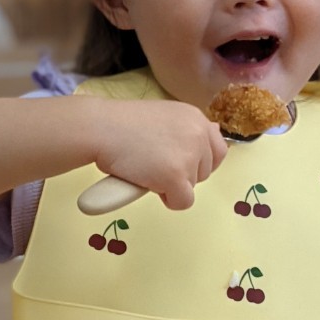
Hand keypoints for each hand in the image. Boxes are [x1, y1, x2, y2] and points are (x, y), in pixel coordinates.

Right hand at [91, 100, 228, 210]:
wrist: (101, 129)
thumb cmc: (123, 124)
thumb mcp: (164, 117)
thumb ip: (186, 130)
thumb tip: (213, 133)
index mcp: (196, 118)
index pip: (218, 149)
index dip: (199, 161)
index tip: (180, 162)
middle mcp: (199, 134)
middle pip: (206, 171)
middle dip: (183, 173)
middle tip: (155, 163)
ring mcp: (189, 156)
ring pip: (193, 187)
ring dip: (172, 184)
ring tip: (146, 168)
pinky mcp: (177, 177)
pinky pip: (182, 202)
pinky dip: (167, 199)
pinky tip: (147, 182)